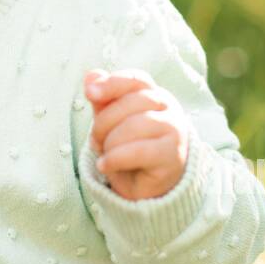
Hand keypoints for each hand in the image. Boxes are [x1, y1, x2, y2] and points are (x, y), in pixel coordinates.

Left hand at [83, 69, 188, 200]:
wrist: (149, 188)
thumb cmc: (130, 149)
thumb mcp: (111, 123)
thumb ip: (103, 99)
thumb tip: (91, 75)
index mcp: (153, 94)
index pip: (134, 80)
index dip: (112, 83)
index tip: (90, 93)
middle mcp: (168, 107)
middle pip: (130, 102)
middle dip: (103, 123)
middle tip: (95, 141)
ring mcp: (174, 129)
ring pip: (134, 125)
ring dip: (110, 142)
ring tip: (104, 155)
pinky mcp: (172, 155)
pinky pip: (137, 151)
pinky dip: (115, 158)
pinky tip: (105, 166)